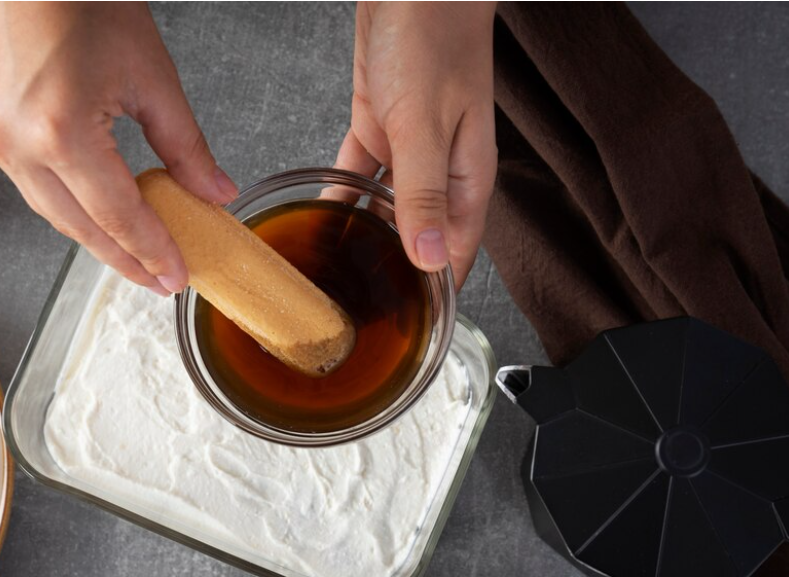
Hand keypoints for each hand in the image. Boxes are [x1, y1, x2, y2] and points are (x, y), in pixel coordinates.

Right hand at [0, 2, 236, 295]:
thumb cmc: (85, 2)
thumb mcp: (152, 78)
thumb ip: (186, 148)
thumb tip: (215, 193)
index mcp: (61, 132)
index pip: (119, 215)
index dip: (152, 251)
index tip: (176, 276)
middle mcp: (19, 145)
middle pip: (82, 228)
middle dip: (126, 259)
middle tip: (160, 280)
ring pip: (56, 216)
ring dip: (99, 240)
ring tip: (138, 257)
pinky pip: (37, 192)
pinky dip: (74, 211)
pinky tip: (103, 219)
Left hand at [335, 2, 496, 289]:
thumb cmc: (433, 36)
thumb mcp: (424, 124)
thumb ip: (424, 193)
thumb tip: (429, 257)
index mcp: (466, 177)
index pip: (456, 253)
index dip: (435, 293)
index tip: (408, 327)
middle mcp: (441, 171)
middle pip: (420, 238)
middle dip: (396, 273)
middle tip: (361, 310)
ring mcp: (409, 151)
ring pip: (386, 211)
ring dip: (365, 238)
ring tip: (335, 274)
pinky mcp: (380, 128)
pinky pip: (359, 176)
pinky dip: (342, 196)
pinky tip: (323, 219)